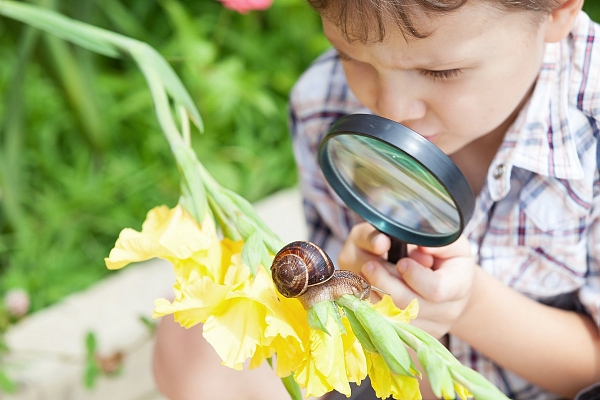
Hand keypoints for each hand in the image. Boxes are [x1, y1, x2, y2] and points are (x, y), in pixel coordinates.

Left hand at [338, 222, 477, 337]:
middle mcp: (447, 312)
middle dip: (384, 283)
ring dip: (374, 295)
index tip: (402, 261)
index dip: (414, 276)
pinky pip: (387, 325)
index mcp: (458, 287)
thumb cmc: (448, 257)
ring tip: (365, 276)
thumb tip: (418, 249)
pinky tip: (367, 290)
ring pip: (394, 317)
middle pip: (408, 305)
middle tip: (370, 265)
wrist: (452, 285)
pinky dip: (373, 307)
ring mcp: (430, 328)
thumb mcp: (448, 241)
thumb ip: (434, 241)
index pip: (435, 289)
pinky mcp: (412, 334)